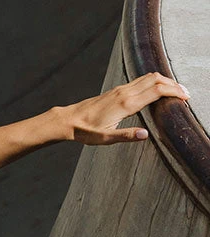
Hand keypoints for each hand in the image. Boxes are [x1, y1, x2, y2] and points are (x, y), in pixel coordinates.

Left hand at [59, 72, 189, 144]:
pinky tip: (158, 89)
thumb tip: (145, 135)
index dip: (174, 92)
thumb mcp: (106, 138)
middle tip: (186, 94)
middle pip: (157, 79)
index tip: (185, 98)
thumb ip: (126, 136)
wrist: (69, 120)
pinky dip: (154, 82)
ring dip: (165, 81)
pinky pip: (141, 80)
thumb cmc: (86, 131)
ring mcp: (121, 89)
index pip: (157, 91)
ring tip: (176, 91)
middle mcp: (125, 93)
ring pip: (149, 77)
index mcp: (126, 104)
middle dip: (174, 85)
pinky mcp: (118, 89)